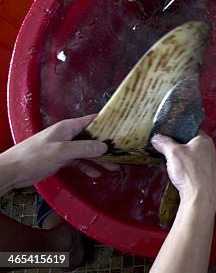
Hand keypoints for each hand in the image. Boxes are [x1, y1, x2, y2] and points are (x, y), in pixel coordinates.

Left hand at [0, 115, 117, 190]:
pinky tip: (96, 174)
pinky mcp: (61, 159)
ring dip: (99, 159)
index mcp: (68, 127)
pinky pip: (79, 161)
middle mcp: (68, 135)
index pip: (92, 120)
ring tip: (114, 167)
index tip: (123, 128)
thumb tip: (105, 147)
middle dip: (106, 146)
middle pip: (92, 138)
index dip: (107, 123)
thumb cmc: (35, 156)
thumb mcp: (62, 151)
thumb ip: (84, 148)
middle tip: (122, 153)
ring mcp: (65, 148)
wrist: (12, 171)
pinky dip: (87, 167)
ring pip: (87, 151)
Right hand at [151, 133, 215, 206]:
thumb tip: (157, 138)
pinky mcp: (204, 173)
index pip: (190, 128)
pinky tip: (177, 171)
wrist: (199, 195)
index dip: (177, 129)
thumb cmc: (191, 172)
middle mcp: (209, 149)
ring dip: (180, 157)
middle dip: (177, 144)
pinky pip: (191, 165)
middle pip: (189, 142)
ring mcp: (207, 162)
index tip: (167, 132)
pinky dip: (184, 166)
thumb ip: (164, 142)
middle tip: (166, 146)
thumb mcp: (172, 152)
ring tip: (170, 159)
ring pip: (190, 154)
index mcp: (204, 139)